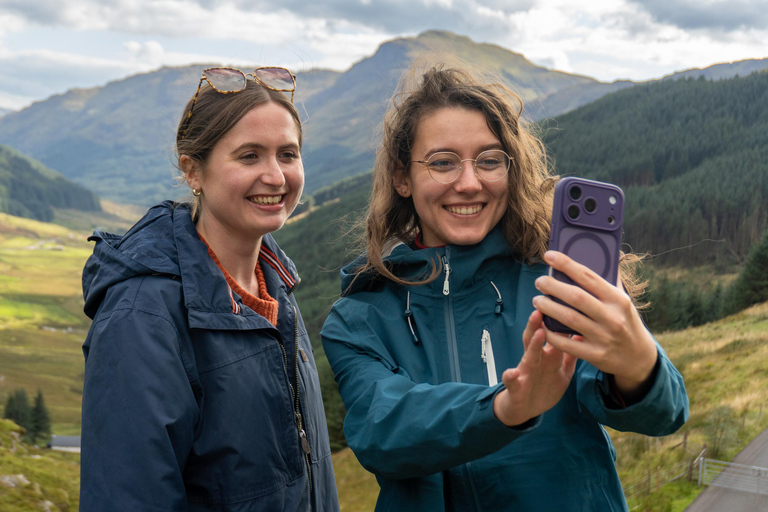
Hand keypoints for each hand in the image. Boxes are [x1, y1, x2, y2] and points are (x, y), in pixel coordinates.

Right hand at [493, 309, 576, 426]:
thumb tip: (582, 336)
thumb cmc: (544, 386)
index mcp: (547, 356)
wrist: (524, 409)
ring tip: (536, 333)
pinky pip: (512, 381)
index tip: (563, 305)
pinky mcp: (515, 386)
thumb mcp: (561, 371)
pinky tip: (511, 373)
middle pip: (536, 338)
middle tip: (543, 308)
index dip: (557, 321)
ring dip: (532, 344)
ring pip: (528, 355)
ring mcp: (524, 371)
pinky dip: (510, 376)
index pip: (552, 334)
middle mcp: (535, 360)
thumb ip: (570, 354)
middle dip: (539, 324)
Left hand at [532, 251, 657, 401]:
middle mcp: (612, 317)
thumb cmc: (625, 322)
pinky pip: (567, 343)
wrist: (639, 357)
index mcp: (618, 299)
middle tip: (539, 282)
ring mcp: (604, 337)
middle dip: (553, 287)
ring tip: (537, 300)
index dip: (566, 264)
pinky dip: (551, 333)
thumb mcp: (623, 301)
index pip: (588, 276)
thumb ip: (608, 282)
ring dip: (548, 307)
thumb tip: (596, 257)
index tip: (549, 256)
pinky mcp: (595, 354)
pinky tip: (542, 324)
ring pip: (569, 318)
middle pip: (576, 297)